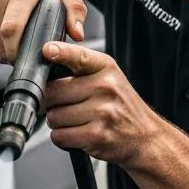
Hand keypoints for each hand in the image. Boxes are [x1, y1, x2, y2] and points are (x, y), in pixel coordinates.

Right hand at [0, 0, 86, 62]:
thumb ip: (74, 8)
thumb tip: (78, 34)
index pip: (12, 29)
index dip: (17, 51)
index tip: (29, 60)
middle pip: (2, 42)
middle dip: (15, 56)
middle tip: (29, 56)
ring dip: (6, 50)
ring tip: (19, 41)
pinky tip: (7, 33)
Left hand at [42, 42, 159, 167]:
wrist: (146, 137)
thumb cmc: (122, 107)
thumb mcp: (109, 79)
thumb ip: (80, 71)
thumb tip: (42, 75)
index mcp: (106, 68)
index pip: (78, 56)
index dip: (60, 52)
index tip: (47, 50)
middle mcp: (105, 87)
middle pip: (53, 92)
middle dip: (51, 103)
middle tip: (65, 106)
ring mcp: (102, 112)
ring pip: (54, 117)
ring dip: (58, 123)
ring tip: (77, 122)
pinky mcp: (97, 135)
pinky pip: (60, 136)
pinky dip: (63, 138)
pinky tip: (78, 134)